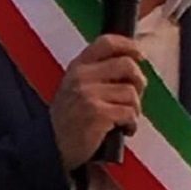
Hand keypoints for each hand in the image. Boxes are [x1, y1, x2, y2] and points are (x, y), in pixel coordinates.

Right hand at [50, 34, 146, 170]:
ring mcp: (88, 94)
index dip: (128, 45)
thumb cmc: (68, 118)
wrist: (51, 146)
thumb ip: (96, 73)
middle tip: (135, 96)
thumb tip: (132, 65)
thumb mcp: (74, 87)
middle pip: (126, 65)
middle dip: (139, 81)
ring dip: (135, 108)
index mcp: (78, 66)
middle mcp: (82, 76)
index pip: (106, 43)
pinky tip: (125, 129)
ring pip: (130, 92)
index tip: (139, 54)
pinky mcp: (97, 114)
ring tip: (126, 118)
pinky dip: (132, 123)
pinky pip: (129, 113)